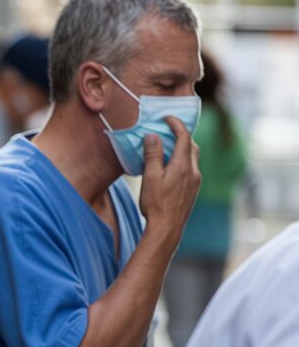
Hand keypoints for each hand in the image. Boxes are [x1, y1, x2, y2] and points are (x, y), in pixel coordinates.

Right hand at [139, 115, 200, 240]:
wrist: (167, 228)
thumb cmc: (156, 204)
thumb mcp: (150, 177)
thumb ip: (153, 155)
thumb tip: (153, 136)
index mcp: (182, 165)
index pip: (184, 137)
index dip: (176, 124)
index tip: (166, 118)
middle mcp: (193, 171)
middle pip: (191, 145)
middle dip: (181, 135)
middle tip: (167, 130)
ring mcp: (195, 181)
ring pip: (192, 157)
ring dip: (182, 148)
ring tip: (167, 148)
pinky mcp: (193, 189)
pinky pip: (191, 168)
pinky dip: (182, 160)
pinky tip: (170, 167)